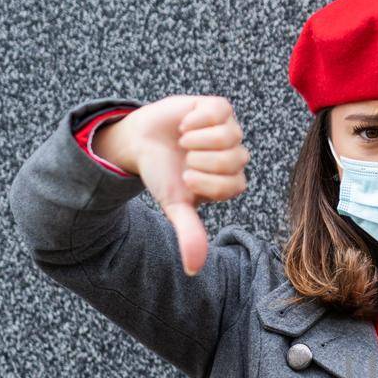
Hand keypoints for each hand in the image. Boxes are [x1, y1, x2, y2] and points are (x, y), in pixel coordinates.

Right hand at [94, 94, 250, 274]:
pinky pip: (221, 110)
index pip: (235, 185)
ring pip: (231, 135)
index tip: (186, 178)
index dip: (208, 182)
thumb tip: (193, 270)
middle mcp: (234, 156)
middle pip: (236, 159)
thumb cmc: (163, 174)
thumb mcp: (175, 205)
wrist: (142, 141)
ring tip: (184, 142)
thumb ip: (189, 234)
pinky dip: (199, 119)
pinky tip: (185, 125)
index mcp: (230, 181)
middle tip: (185, 160)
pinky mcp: (218, 108)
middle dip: (203, 161)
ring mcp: (228, 130)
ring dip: (200, 140)